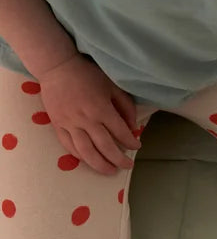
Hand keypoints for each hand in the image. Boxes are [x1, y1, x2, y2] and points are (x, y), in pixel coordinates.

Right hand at [39, 54, 140, 174]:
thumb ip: (125, 106)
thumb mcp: (112, 85)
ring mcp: (70, 124)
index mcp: (101, 108)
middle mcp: (86, 119)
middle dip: (118, 159)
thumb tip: (133, 127)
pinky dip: (80, 156)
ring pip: (86, 151)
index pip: (120, 132)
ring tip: (110, 171)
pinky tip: (89, 161)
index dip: (131, 142)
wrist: (57, 67)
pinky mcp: (57, 125)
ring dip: (99, 165)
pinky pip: (69, 146)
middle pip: (105, 147)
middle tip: (127, 166)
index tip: (137, 146)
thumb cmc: (87, 74)